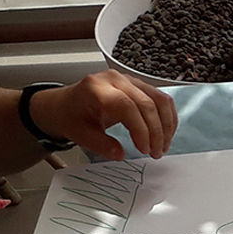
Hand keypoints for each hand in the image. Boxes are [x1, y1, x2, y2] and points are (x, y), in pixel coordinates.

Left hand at [28, 70, 179, 159]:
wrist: (65, 105)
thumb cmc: (70, 117)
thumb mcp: (79, 134)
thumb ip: (100, 144)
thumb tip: (120, 154)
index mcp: (97, 88)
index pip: (128, 107)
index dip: (141, 130)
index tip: (144, 150)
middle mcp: (115, 79)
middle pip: (147, 103)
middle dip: (156, 132)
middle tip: (156, 152)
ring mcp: (129, 80)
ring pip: (160, 99)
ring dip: (166, 125)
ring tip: (163, 145)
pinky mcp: (138, 85)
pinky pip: (161, 98)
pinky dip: (167, 117)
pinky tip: (165, 133)